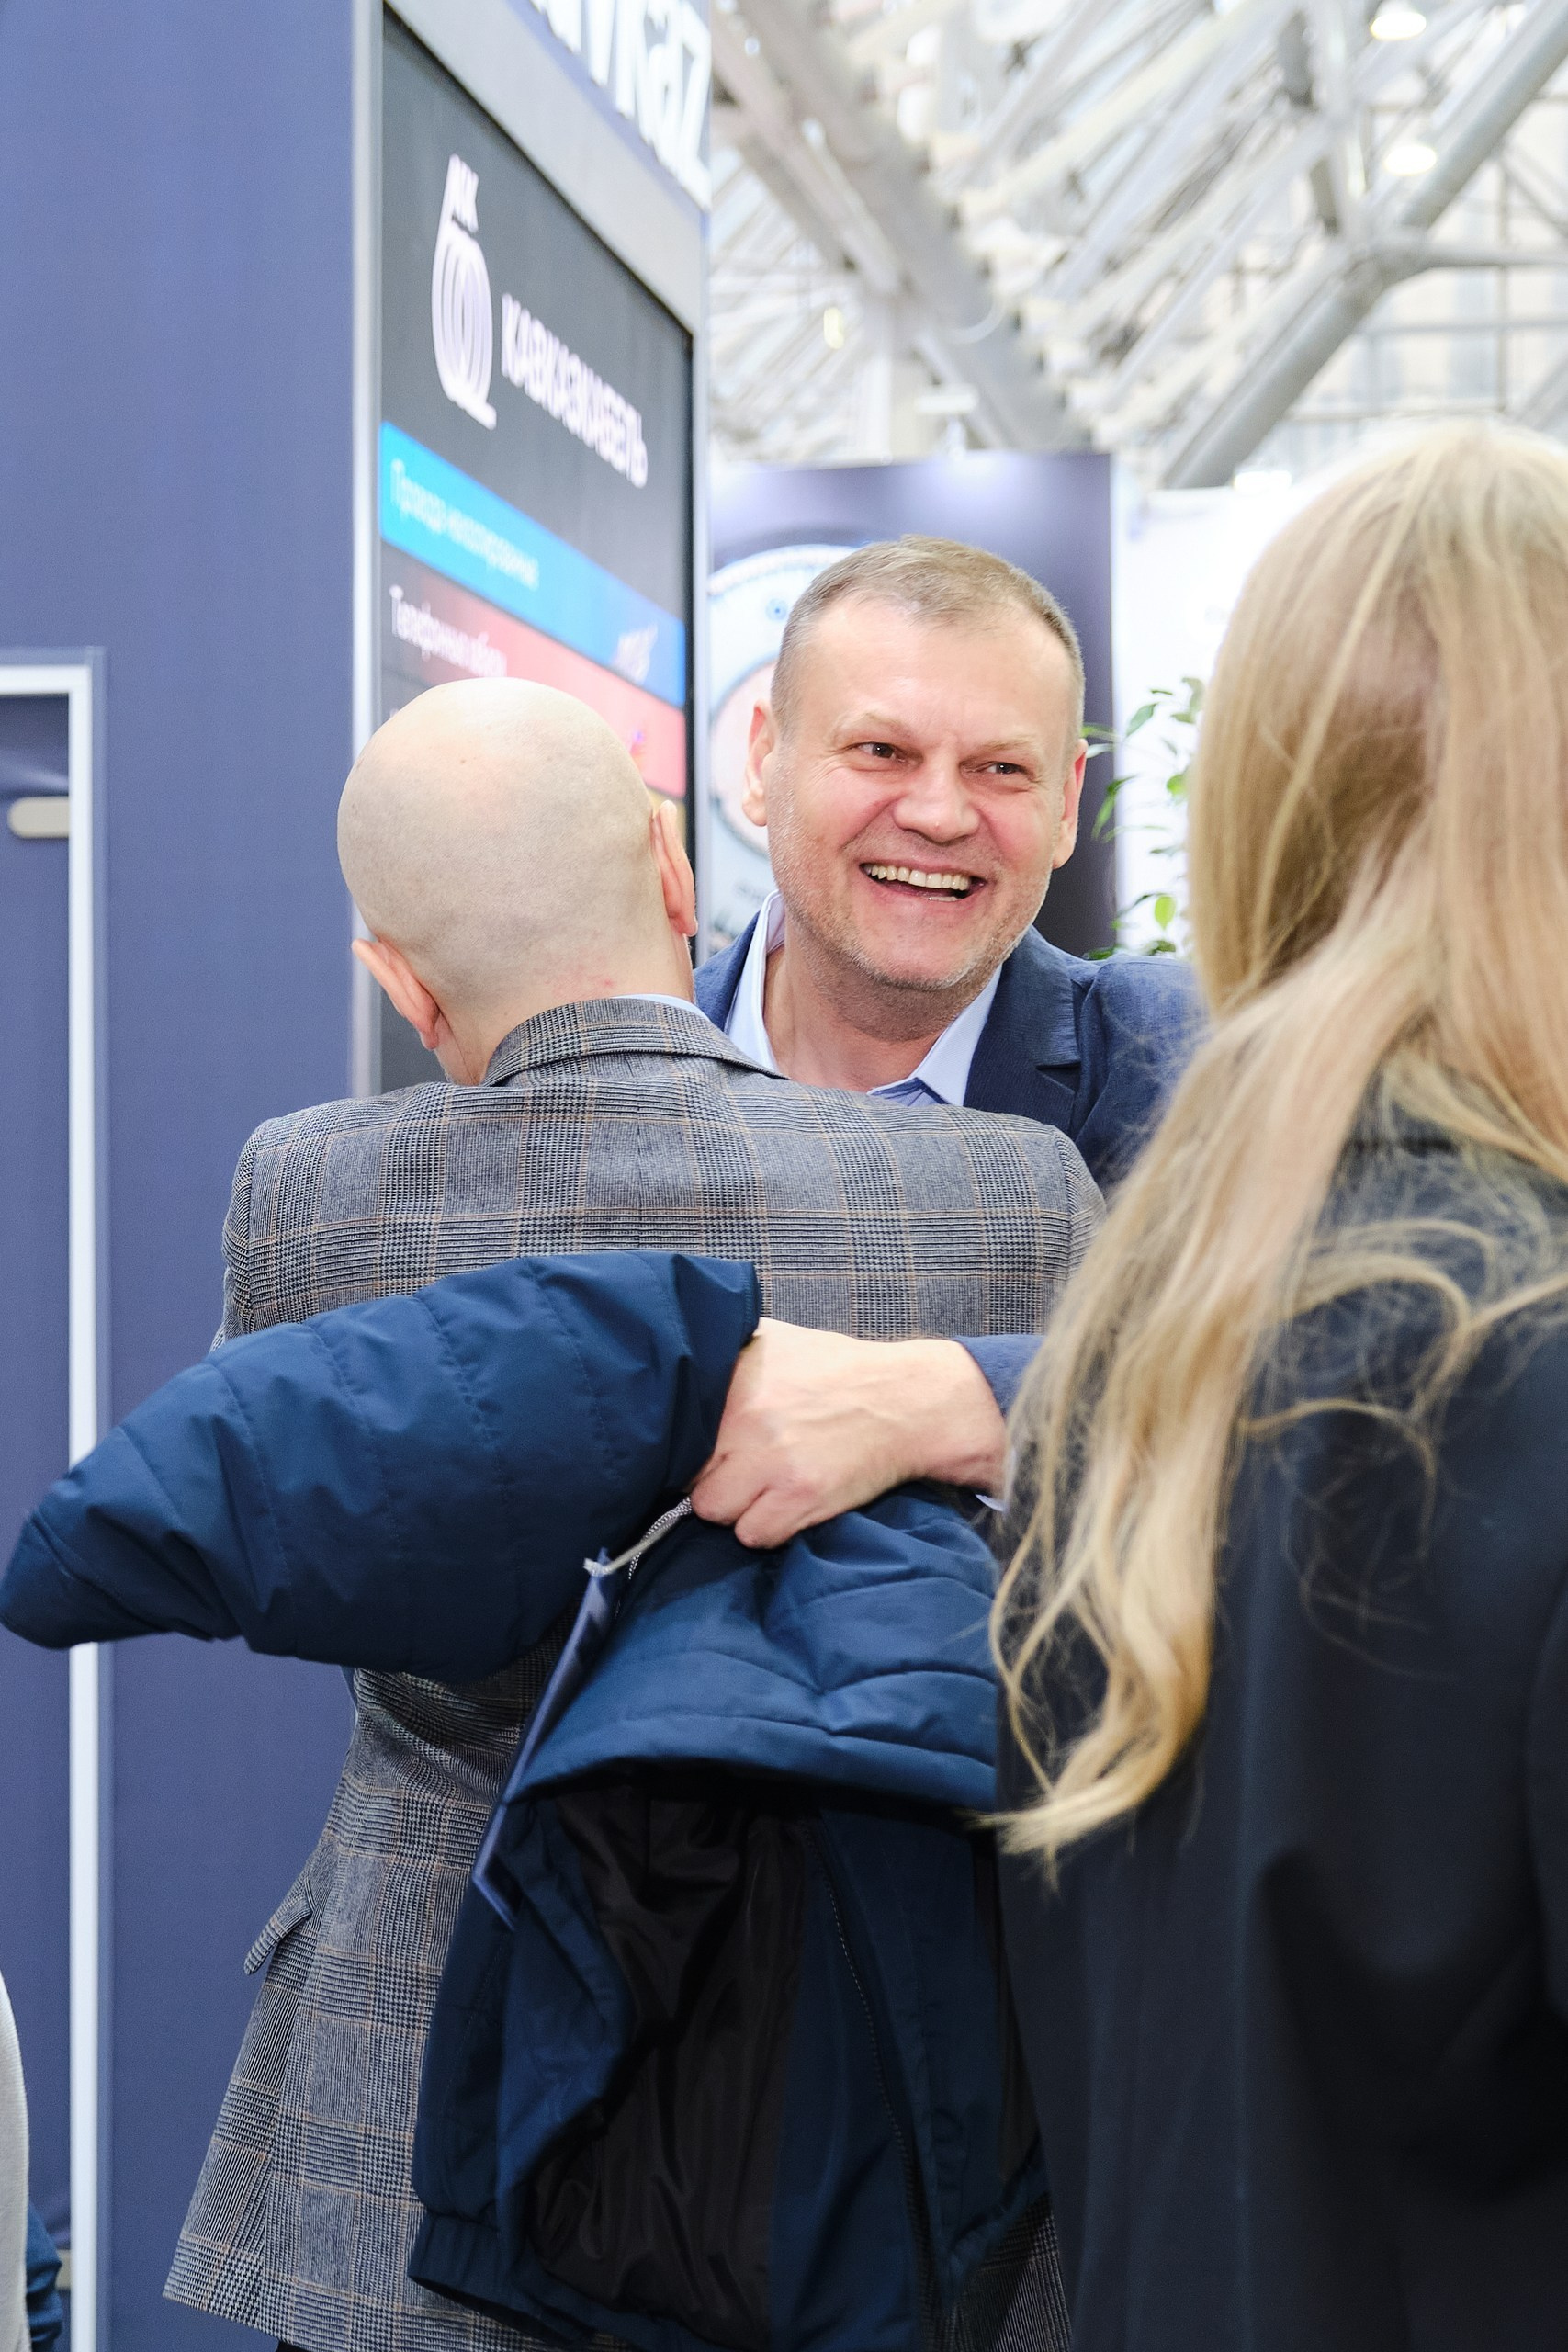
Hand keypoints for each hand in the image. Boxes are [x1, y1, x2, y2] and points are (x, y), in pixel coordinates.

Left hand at [688, 1320, 1007, 1549]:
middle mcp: (746, 1416)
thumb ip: (727, 1349)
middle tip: (736, 1468)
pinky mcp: (801, 1495)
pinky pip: (754, 1534)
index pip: (674, 1430)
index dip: (685, 1444)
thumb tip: (681, 1356)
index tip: (703, 1448)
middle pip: (687, 1473)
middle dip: (708, 1476)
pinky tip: (785, 1504)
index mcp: (734, 1377)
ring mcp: (773, 1459)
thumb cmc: (840, 1371)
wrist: (907, 1400)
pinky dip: (766, 1527)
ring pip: (712, 1509)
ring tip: (761, 1487)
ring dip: (734, 1506)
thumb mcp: (777, 1340)